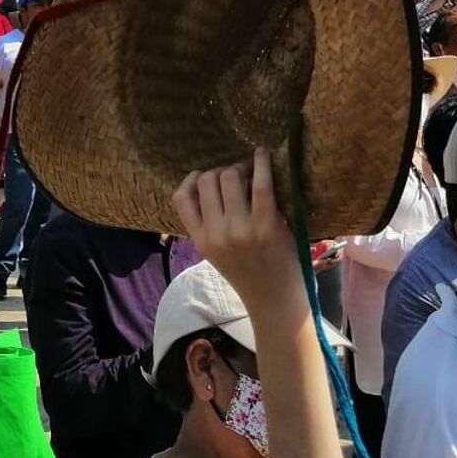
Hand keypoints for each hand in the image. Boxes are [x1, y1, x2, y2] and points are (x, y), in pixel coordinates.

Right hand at [172, 147, 303, 312]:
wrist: (275, 303)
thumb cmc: (249, 274)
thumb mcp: (217, 253)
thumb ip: (210, 225)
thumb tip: (213, 181)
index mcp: (200, 240)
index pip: (181, 197)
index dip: (193, 179)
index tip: (207, 176)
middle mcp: (216, 234)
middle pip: (209, 180)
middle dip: (223, 172)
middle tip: (239, 177)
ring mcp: (240, 230)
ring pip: (231, 176)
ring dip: (242, 168)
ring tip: (252, 174)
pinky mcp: (267, 226)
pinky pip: (261, 185)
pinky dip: (261, 164)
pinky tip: (263, 154)